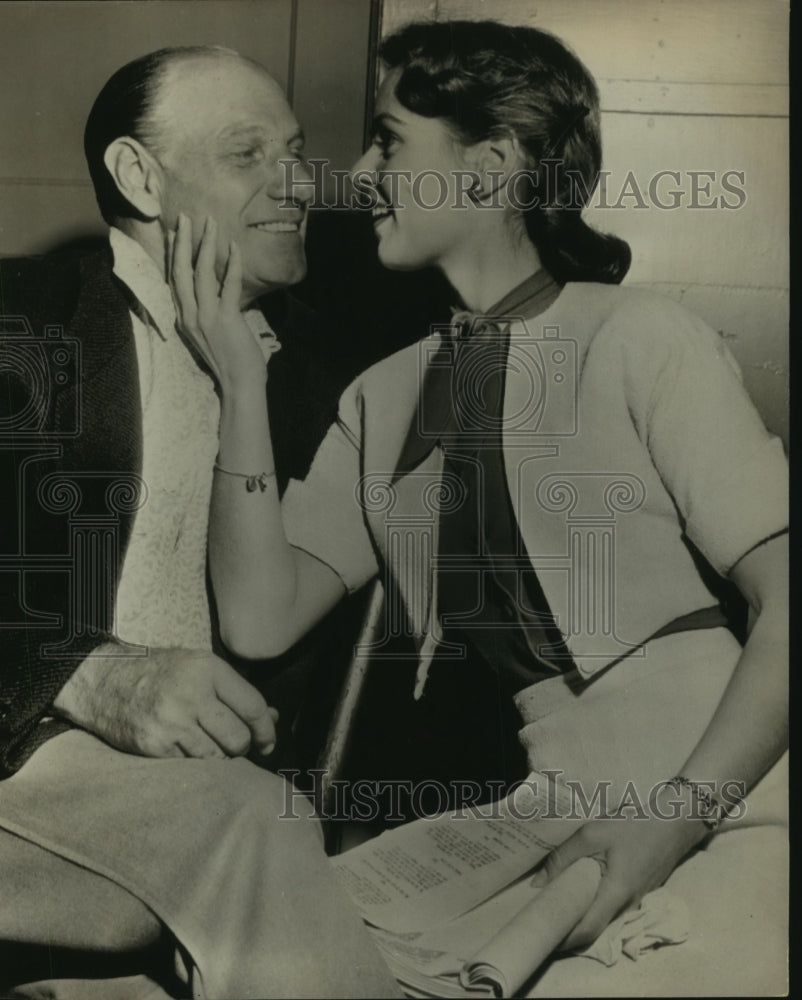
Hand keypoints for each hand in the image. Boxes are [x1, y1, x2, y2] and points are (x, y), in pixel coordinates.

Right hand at [52, 643, 278, 759]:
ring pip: (216, 757)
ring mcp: (171, 722)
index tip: (268, 743)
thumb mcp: (199, 669)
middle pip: (238, 738)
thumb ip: (236, 692)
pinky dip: (193, 762)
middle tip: (237, 746)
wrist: (105, 680)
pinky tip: (185, 748)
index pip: (253, 707)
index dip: (266, 730)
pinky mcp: (154, 745)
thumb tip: (273, 718)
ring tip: (208, 745)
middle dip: (243, 747)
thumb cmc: (160, 673)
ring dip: (218, 757)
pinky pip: (190, 766)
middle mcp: (191, 694)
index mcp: (207, 669)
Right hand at [169, 213, 266, 393]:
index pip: (173, 280)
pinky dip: (232, 264)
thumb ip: (207, 313)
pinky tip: (235, 247)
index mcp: (184, 319)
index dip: (172, 254)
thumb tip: (214, 290)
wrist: (240, 386)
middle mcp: (190, 316)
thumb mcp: (210, 334)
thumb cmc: (231, 361)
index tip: (173, 233)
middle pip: (180, 271)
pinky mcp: (226, 319)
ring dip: (205, 245)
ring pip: (200, 273)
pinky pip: (227, 284)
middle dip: (182, 241)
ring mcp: (206, 318)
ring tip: (210, 223)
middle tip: (185, 217)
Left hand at [531, 804, 707, 950]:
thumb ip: (564, 857)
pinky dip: (590, 907)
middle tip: (540, 915)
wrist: (674, 823)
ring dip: (576, 918)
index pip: (585, 932)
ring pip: (600, 922)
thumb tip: (538, 884)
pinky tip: (576, 891)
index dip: (560, 937)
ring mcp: (633, 904)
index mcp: (616, 894)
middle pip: (591, 931)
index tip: (539, 929)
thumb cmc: (633, 825)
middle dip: (565, 929)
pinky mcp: (635, 896)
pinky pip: (608, 911)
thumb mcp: (592, 833)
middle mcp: (626, 907)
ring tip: (552, 903)